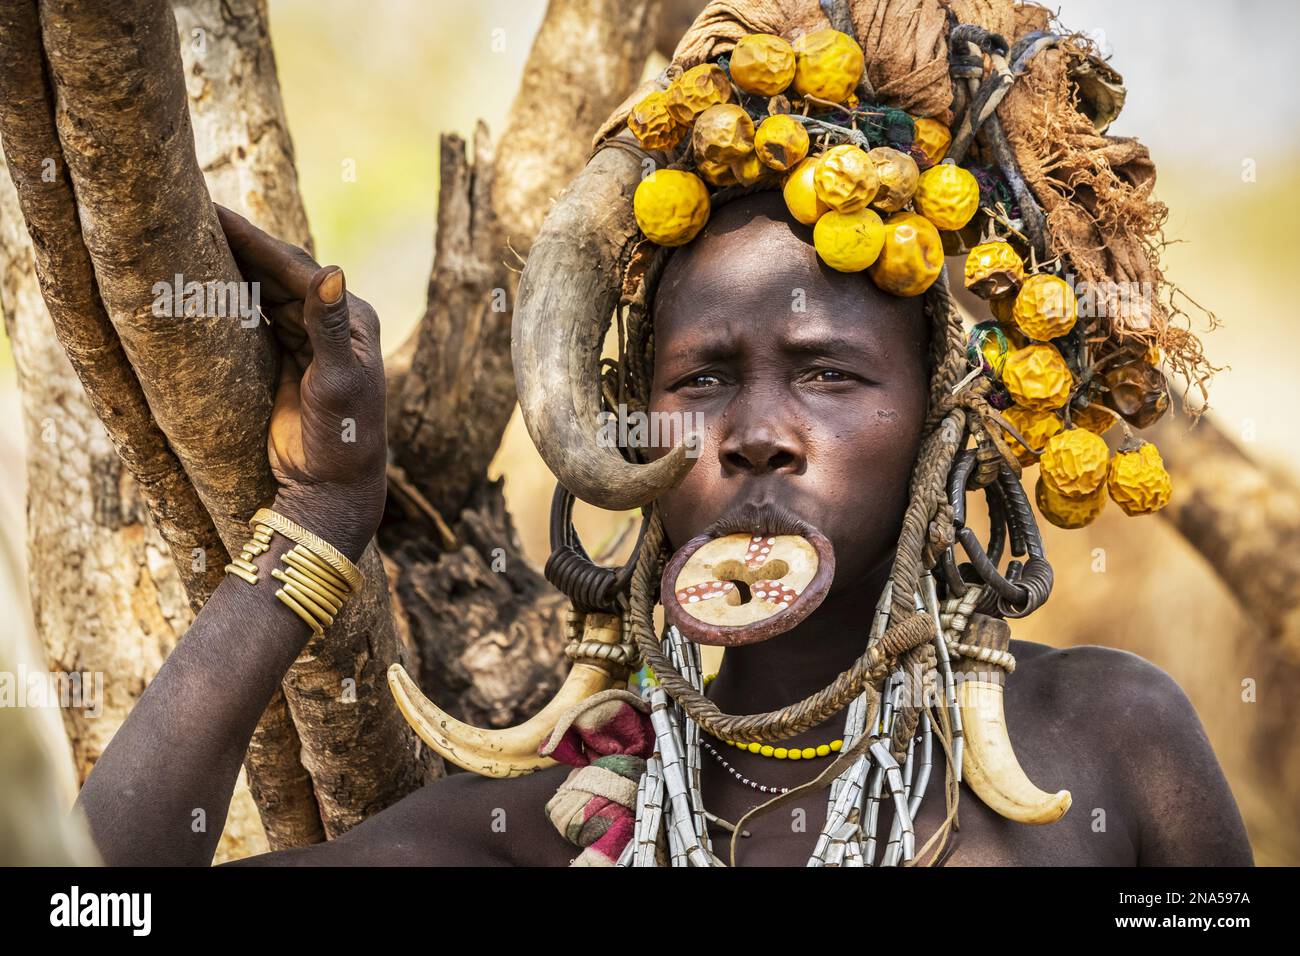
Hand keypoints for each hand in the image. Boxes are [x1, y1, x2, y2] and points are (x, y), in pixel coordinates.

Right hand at [216, 204, 386, 561]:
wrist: (331, 487)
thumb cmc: (343, 436)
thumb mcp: (337, 380)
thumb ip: (330, 328)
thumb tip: (332, 270)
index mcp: (352, 318)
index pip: (297, 268)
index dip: (255, 240)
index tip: (215, 213)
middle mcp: (330, 323)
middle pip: (278, 274)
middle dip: (238, 245)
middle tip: (189, 213)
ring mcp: (305, 341)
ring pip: (263, 294)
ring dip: (230, 268)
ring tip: (186, 238)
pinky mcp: (283, 361)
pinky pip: (253, 320)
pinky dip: (228, 300)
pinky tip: (200, 282)